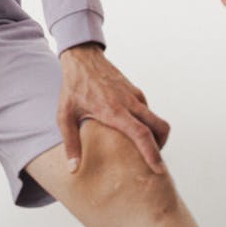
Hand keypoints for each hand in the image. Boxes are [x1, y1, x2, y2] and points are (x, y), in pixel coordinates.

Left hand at [58, 44, 169, 173]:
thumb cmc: (72, 86)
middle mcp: (128, 102)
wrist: (81, 56)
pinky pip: (148, 110)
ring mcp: (134, 95)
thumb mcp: (65, 115)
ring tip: (142, 148)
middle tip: (152, 160)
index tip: (158, 170)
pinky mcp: (135, 90)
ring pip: (156, 119)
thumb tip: (73, 169)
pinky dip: (148, 123)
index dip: (152, 153)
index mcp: (113, 110)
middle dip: (162, 146)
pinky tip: (133, 129)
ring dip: (155, 135)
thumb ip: (70, 143)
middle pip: (160, 127)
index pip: (141, 134)